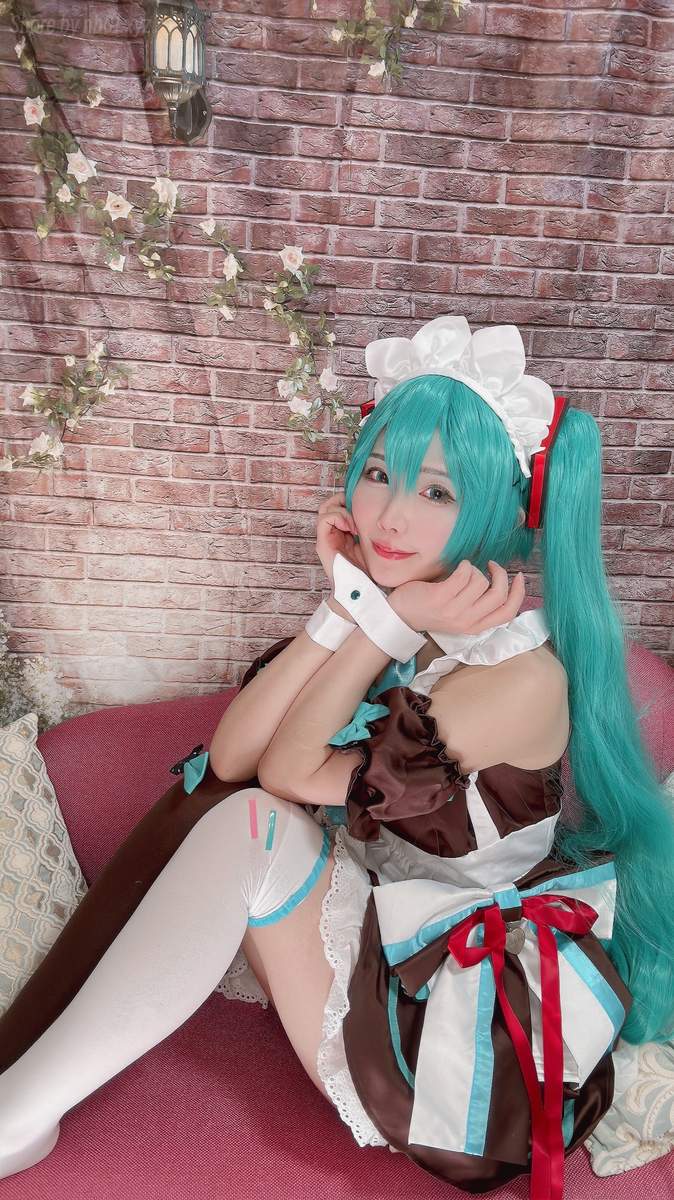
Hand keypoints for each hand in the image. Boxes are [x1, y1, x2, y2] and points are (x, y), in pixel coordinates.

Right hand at [316, 489, 369, 588]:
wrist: (359, 590)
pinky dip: (339, 518)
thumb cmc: (365, 571)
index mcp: (341, 533)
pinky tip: (351, 529)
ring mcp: (325, 539)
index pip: (338, 506)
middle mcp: (331, 534)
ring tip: (355, 524)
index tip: (364, 507)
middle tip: (358, 510)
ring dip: (342, 511)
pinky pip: (325, 519)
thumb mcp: (369, 543)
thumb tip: (378, 514)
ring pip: (325, 509)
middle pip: (329, 504)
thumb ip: (367, 528)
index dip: (349, 501)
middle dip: (344, 501)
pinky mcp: (323, 544)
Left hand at [388, 559, 525, 637]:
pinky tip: (458, 566)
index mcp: (475, 626)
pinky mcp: (441, 597)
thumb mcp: (461, 614)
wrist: (401, 614)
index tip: (519, 577)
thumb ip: (479, 604)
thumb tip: (502, 582)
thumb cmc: (432, 609)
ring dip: (475, 570)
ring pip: (481, 582)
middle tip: (491, 566)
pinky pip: (463, 574)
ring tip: (464, 571)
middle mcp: (467, 621)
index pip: (508, 613)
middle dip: (499, 574)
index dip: (519, 593)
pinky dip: (464, 565)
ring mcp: (453, 610)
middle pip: (498, 595)